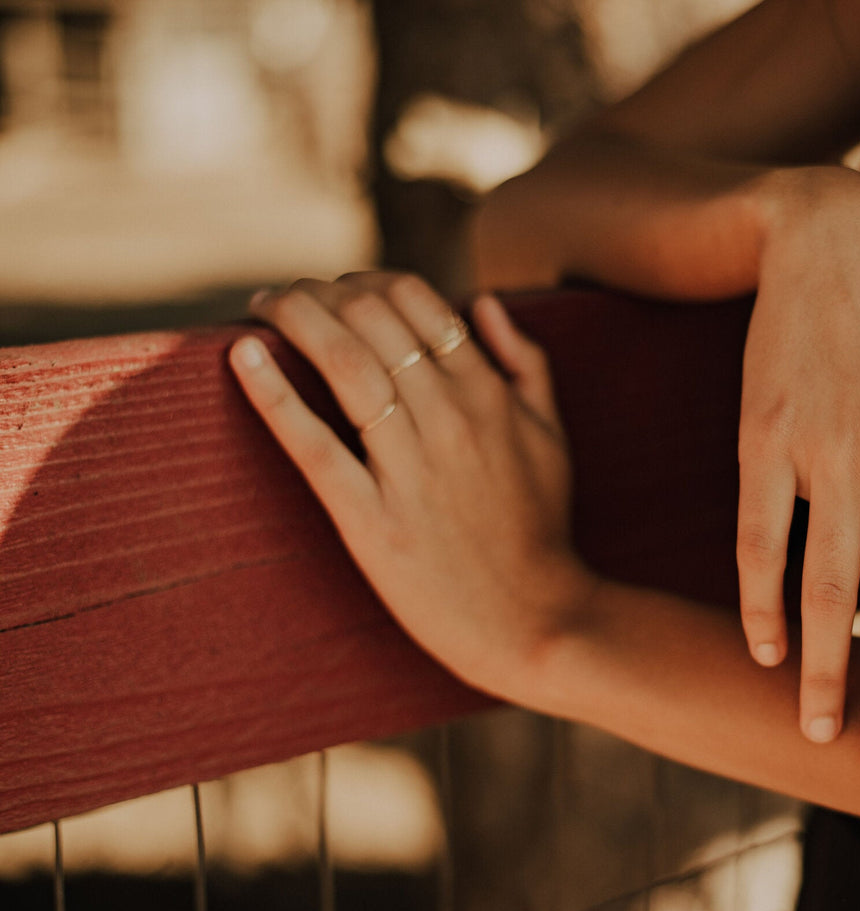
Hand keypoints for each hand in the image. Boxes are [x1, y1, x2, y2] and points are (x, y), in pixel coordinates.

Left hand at [229, 273, 593, 693]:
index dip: (365, 280)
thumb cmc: (541, 527)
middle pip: (370, 318)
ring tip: (261, 305)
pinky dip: (273, 394)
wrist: (535, 617)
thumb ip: (525, 362)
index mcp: (489, 393)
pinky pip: (313, 444)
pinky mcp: (370, 517)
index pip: (415, 299)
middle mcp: (448, 417)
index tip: (337, 289)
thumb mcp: (552, 434)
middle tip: (287, 296)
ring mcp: (408, 467)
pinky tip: (243, 355)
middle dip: (319, 290)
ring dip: (293, 317)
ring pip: (343, 362)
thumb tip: (479, 302)